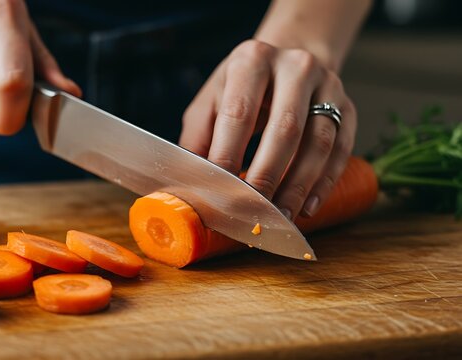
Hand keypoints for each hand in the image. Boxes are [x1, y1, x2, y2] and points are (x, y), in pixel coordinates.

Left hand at [179, 40, 356, 219]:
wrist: (287, 63)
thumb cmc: (241, 89)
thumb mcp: (211, 100)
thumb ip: (198, 137)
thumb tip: (190, 183)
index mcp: (252, 60)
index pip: (239, 113)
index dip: (228, 154)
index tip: (219, 190)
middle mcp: (294, 66)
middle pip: (284, 129)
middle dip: (267, 175)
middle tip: (252, 209)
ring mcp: (328, 85)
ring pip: (319, 142)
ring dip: (299, 186)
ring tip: (280, 216)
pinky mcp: (348, 107)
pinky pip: (342, 149)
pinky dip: (324, 182)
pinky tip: (308, 206)